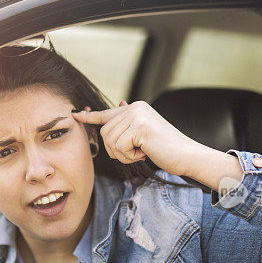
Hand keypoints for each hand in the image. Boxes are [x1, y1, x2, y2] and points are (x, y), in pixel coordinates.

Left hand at [72, 100, 199, 175]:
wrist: (186, 155)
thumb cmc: (166, 148)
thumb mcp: (143, 134)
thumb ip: (129, 123)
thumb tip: (118, 106)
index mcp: (135, 108)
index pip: (106, 113)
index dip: (89, 117)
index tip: (74, 114)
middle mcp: (134, 108)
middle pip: (105, 133)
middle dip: (116, 150)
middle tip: (136, 152)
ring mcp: (136, 116)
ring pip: (110, 141)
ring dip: (124, 154)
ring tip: (142, 152)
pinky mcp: (138, 126)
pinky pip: (119, 147)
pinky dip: (129, 156)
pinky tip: (144, 153)